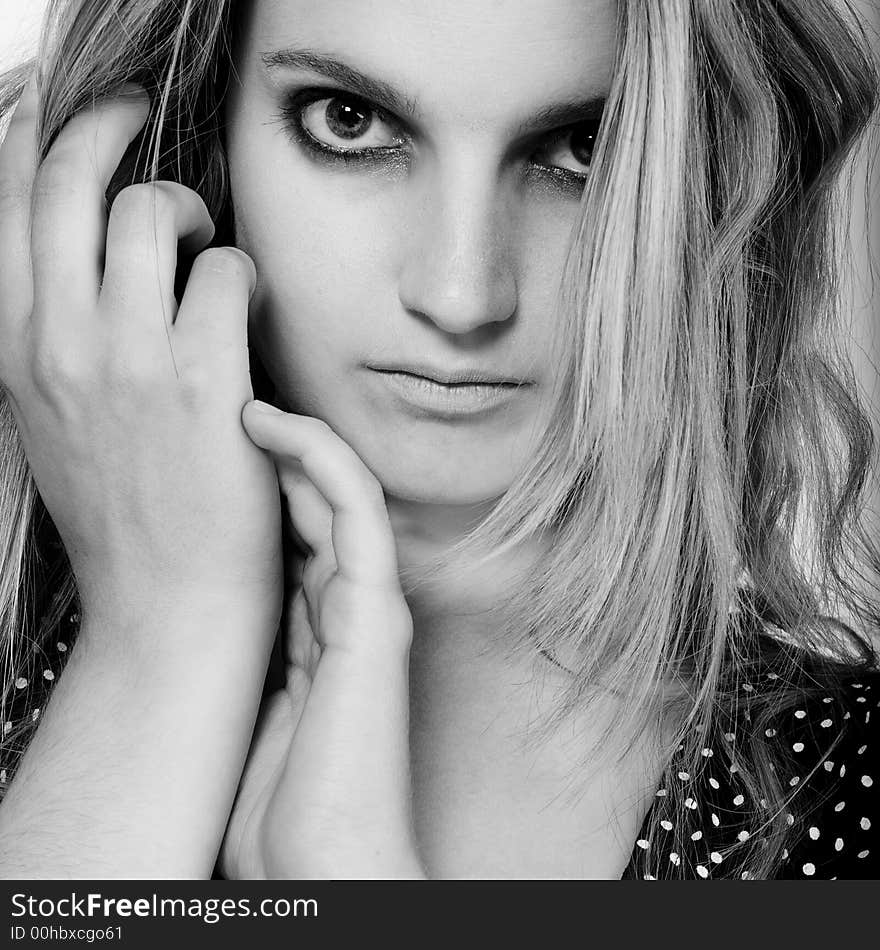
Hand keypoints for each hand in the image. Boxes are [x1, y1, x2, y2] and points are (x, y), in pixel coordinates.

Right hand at [0, 74, 282, 645]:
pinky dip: (240, 275)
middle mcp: (59, 345)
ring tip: (204, 246)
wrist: (166, 603)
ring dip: (189, 210)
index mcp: (15, 350)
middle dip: (106, 127)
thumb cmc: (125, 513)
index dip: (26, 132)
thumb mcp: (54, 418)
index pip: (1, 206)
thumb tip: (92, 257)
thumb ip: (56, 335)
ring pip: (151, 214)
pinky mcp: (203, 382)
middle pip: (67, 183)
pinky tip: (243, 310)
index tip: (53, 101)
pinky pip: (226, 272)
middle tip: (139, 116)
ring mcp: (129, 362)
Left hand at [218, 403, 424, 879]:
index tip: (216, 448)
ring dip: (298, 440)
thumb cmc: (285, 812)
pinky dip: (321, 459)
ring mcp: (369, 607)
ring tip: (250, 406)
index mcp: (321, 634)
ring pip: (342, 494)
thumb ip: (251, 658)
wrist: (328, 868)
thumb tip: (208, 624)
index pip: (299, 537)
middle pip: (320, 507)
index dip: (264, 486)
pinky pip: (355, 510)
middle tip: (231, 409)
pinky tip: (276, 427)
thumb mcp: (252, 712)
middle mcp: (350, 611)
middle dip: (279, 453)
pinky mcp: (375, 610)